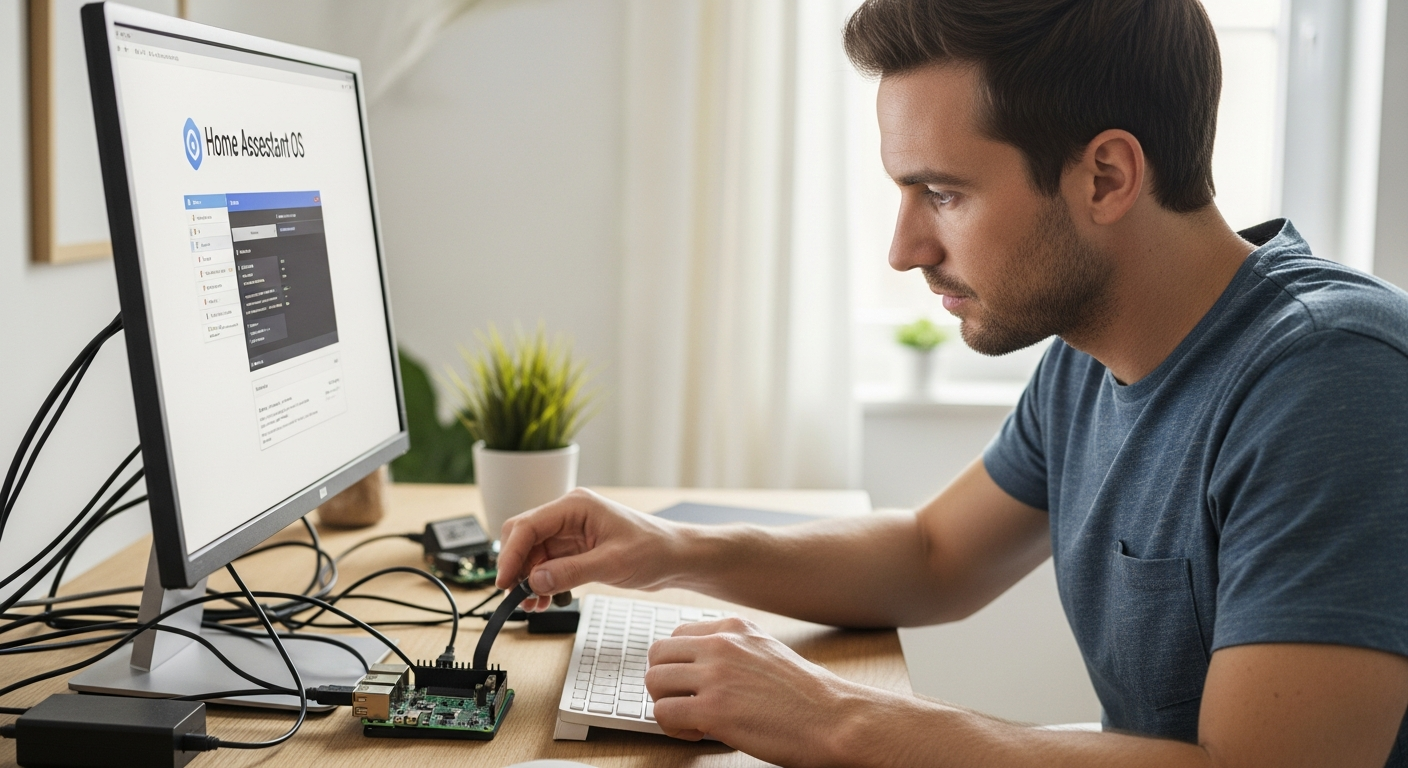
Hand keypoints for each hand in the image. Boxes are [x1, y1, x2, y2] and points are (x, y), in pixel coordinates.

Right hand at [495, 488, 682, 611]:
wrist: (677, 558)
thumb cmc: (655, 549)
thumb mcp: (613, 563)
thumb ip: (571, 572)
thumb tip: (535, 581)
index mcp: (575, 506)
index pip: (528, 525)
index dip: (511, 554)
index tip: (504, 581)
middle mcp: (568, 516)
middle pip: (524, 538)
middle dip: (516, 568)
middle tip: (516, 596)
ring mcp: (571, 533)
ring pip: (532, 555)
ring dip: (527, 580)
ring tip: (532, 605)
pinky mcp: (576, 550)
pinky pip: (546, 566)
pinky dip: (541, 583)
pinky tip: (544, 600)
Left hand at [646, 616, 863, 765]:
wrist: (833, 718)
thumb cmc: (804, 695)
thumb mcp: (765, 651)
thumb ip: (732, 649)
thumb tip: (695, 665)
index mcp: (733, 627)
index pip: (677, 635)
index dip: (678, 664)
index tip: (692, 684)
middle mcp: (721, 644)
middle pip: (657, 654)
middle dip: (664, 682)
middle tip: (684, 703)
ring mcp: (716, 675)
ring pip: (654, 681)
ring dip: (666, 704)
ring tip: (692, 721)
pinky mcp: (713, 709)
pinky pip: (663, 712)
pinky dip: (673, 728)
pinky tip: (698, 733)